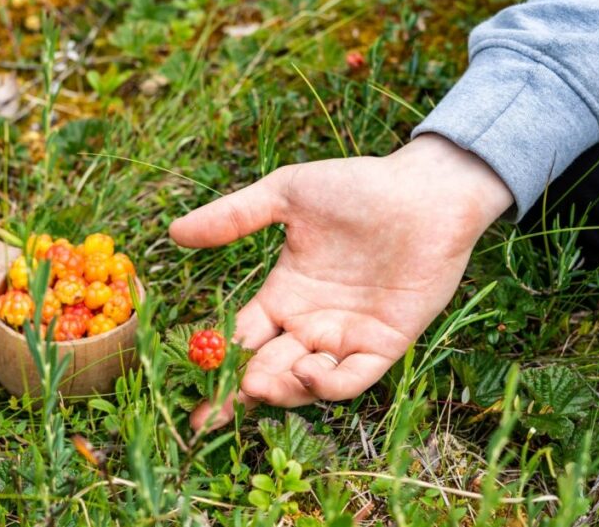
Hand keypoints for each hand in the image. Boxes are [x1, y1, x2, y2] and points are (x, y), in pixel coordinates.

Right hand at [170, 134, 513, 430]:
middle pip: (267, 368)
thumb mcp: (286, 195)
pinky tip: (307, 371)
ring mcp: (347, 336)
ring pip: (306, 382)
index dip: (215, 364)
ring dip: (280, 390)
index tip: (190, 388)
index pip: (242, 339)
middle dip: (240, 393)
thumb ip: (234, 216)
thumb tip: (174, 232)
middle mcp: (311, 323)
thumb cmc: (358, 187)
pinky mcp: (384, 344)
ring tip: (258, 385)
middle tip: (212, 411)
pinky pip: (352, 377)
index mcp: (284, 295)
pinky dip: (328, 384)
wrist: (424, 191)